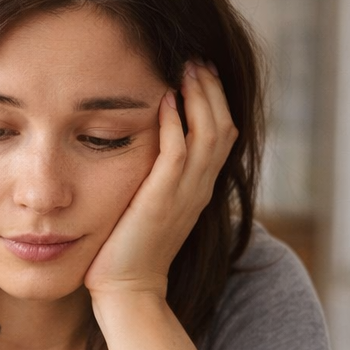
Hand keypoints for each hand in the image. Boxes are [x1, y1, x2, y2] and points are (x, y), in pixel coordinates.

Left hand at [83, 60, 237, 302]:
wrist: (126, 290)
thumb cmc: (126, 252)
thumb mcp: (147, 208)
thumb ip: (154, 181)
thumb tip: (143, 154)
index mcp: (198, 189)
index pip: (220, 135)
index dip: (215, 102)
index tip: (199, 73)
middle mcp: (200, 188)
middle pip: (223, 127)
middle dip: (213, 90)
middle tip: (198, 59)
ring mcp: (185, 195)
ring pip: (209, 134)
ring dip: (200, 98)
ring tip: (188, 67)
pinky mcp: (162, 201)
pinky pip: (177, 153)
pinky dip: (175, 123)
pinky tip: (164, 99)